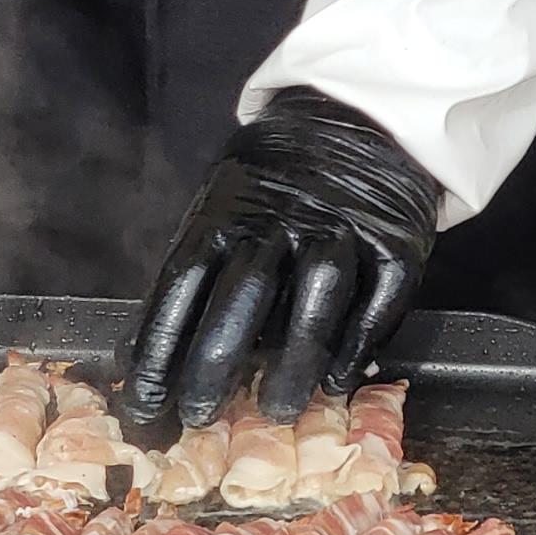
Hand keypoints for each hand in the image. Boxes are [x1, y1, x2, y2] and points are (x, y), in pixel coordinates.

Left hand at [120, 88, 443, 437]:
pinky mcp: (396, 241)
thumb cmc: (277, 184)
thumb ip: (195, 275)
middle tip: (201, 417)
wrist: (360, 117)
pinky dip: (358, 343)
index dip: (161, 345)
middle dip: (217, 359)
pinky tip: (337, 381)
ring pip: (318, 295)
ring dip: (294, 358)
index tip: (143, 402)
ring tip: (274, 408)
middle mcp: (284, 217)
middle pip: (246, 290)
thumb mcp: (224, 205)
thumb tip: (139, 361)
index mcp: (229, 208)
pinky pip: (380, 298)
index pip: (184, 280)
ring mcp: (344, 226)